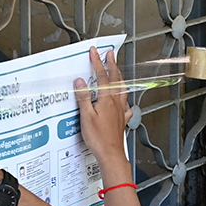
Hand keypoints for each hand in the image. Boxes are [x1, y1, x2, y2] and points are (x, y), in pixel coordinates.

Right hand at [73, 47, 130, 164]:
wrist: (111, 153)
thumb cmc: (99, 138)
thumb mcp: (86, 116)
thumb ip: (83, 97)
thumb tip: (79, 81)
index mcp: (107, 99)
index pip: (102, 76)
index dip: (98, 62)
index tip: (95, 52)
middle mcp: (116, 103)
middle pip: (115, 79)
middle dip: (112, 65)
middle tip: (110, 54)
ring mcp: (120, 111)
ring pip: (122, 89)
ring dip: (119, 78)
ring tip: (117, 71)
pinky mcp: (121, 120)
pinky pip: (125, 105)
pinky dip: (124, 99)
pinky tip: (123, 101)